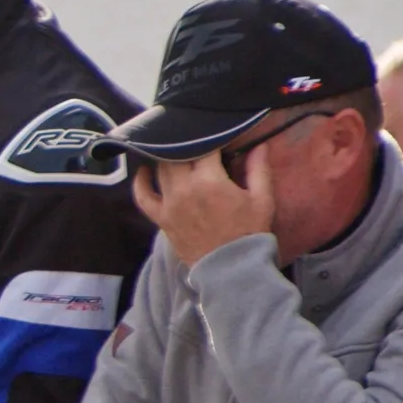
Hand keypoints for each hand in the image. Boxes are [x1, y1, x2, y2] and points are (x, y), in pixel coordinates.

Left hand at [136, 139, 282, 267]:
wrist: (230, 268)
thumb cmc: (249, 231)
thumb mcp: (262, 198)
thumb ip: (259, 168)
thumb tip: (258, 144)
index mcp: (209, 181)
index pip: (204, 146)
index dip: (211, 138)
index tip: (218, 135)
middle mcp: (183, 189)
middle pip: (177, 154)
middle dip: (188, 145)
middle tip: (197, 142)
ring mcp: (168, 204)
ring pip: (160, 170)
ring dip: (167, 158)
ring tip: (177, 150)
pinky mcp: (160, 218)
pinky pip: (142, 197)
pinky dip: (140, 182)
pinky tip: (145, 171)